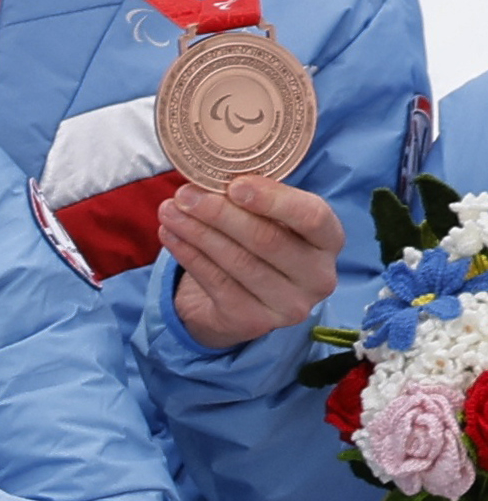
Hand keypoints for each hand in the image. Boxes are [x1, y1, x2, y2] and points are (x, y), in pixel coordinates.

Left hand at [159, 172, 346, 352]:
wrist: (249, 301)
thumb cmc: (266, 244)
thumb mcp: (274, 220)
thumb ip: (259, 199)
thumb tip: (213, 179)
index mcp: (330, 240)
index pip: (312, 217)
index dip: (273, 200)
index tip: (235, 185)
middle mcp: (318, 276)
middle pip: (266, 239)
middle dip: (220, 214)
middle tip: (185, 195)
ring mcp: (289, 304)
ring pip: (236, 262)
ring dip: (197, 233)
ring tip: (169, 211)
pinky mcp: (255, 322)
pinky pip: (216, 283)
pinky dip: (188, 256)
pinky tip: (170, 236)